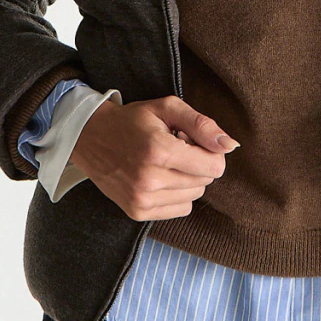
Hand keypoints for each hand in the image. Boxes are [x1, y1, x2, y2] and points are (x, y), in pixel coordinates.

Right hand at [70, 95, 239, 221]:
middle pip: (205, 182)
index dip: (210, 151)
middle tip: (174, 148)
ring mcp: (142, 199)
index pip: (214, 166)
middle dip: (197, 164)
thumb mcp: (167, 108)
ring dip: (187, 179)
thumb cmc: (132, 120)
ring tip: (164, 162)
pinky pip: (181, 209)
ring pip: (194, 196)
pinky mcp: (137, 212)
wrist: (90, 137)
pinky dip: (176, 194)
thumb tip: (231, 146)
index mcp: (160, 151)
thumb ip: (202, 125)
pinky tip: (158, 177)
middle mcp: (150, 179)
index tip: (190, 140)